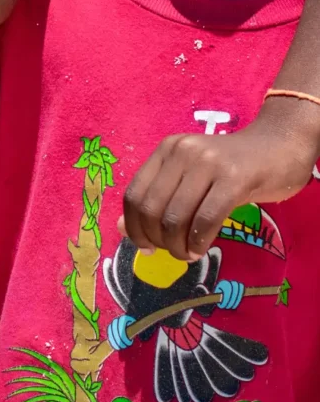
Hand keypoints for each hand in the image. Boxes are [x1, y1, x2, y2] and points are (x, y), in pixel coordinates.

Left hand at [122, 106, 317, 261]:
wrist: (278, 147)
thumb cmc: (232, 167)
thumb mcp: (189, 177)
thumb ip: (158, 198)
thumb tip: (122, 229)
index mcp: (165, 150)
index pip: (133, 194)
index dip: (134, 227)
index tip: (145, 247)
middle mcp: (182, 152)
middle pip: (151, 208)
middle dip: (157, 240)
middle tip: (172, 252)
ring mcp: (207, 162)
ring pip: (175, 217)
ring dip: (177, 246)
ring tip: (187, 253)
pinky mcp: (234, 177)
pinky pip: (205, 219)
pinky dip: (198, 242)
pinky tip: (200, 249)